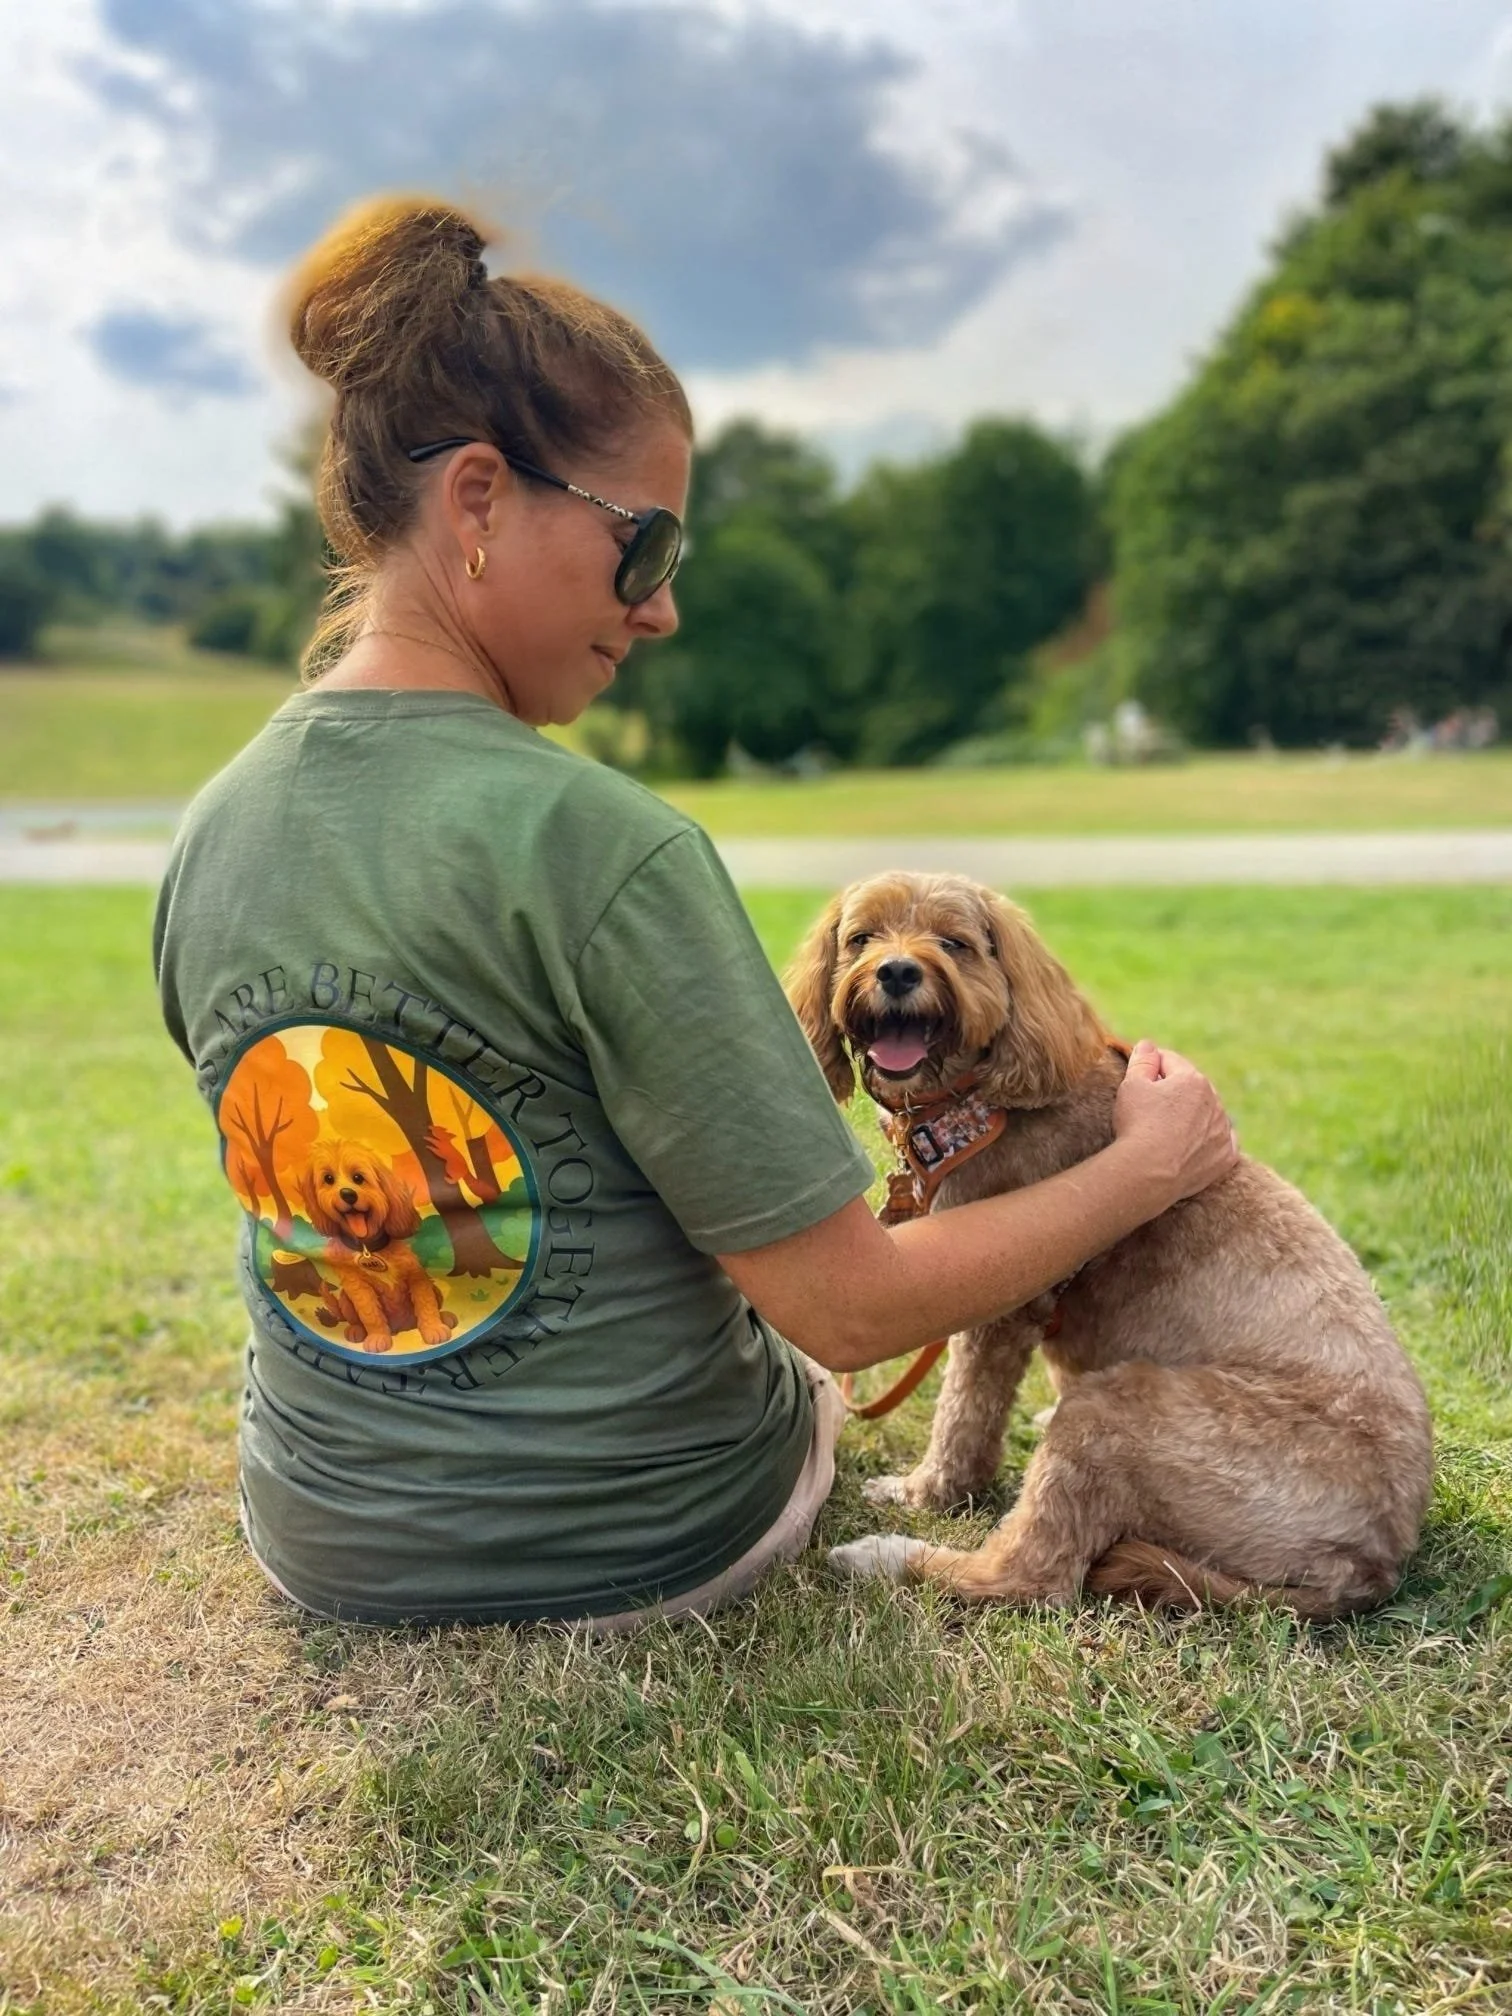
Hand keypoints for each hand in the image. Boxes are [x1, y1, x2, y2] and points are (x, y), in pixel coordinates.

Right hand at [1112, 1039, 1238, 1207]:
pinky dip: (1211, 1139)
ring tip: (1168, 1127)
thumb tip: (1148, 1044)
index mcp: (1193, 1080)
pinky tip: (1196, 1143)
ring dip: (1193, 1114)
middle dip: (1174, 1090)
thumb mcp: (1132, 1084)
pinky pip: (1223, 1141)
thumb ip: (1143, 1060)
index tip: (1139, 1077)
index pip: (1171, 1061)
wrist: (1149, 1172)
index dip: (1151, 1066)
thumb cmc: (1137, 1124)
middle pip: (1192, 1087)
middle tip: (1150, 1105)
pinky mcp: (1226, 1157)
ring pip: (1209, 1113)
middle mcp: (1215, 1101)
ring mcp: (1223, 1130)